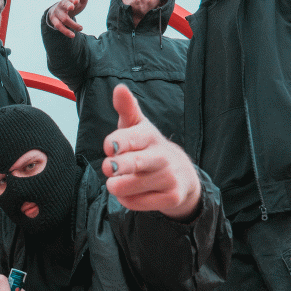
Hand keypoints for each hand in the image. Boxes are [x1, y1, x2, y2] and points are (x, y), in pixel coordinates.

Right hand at [47, 0, 90, 37]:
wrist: (59, 10)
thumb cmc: (73, 4)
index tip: (76, 1)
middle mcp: (62, 4)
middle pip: (64, 5)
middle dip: (68, 6)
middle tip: (73, 8)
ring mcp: (57, 13)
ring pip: (63, 18)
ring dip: (72, 24)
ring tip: (81, 28)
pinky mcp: (55, 21)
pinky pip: (59, 27)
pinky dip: (66, 31)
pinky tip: (73, 35)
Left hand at [102, 84, 200, 220]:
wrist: (182, 176)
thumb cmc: (149, 148)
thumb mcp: (138, 127)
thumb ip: (126, 109)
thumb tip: (119, 88)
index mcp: (150, 135)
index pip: (131, 137)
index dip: (116, 142)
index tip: (108, 147)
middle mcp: (162, 156)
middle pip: (133, 163)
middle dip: (116, 166)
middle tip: (108, 167)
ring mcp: (169, 178)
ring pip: (129, 186)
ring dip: (116, 186)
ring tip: (116, 182)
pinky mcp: (171, 198)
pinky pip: (136, 203)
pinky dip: (127, 200)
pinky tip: (131, 193)